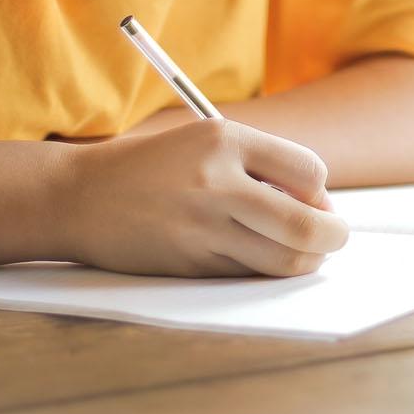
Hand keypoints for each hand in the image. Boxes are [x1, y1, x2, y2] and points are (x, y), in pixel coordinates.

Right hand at [56, 118, 348, 277]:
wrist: (78, 197)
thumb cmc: (153, 167)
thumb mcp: (204, 142)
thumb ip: (261, 165)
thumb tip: (320, 206)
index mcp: (224, 139)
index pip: (309, 171)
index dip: (320, 191)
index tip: (313, 199)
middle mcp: (215, 182)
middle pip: (306, 225)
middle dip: (333, 236)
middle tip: (334, 236)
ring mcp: (202, 227)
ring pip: (284, 259)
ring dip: (306, 260)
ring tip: (303, 252)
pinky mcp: (189, 263)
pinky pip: (249, 274)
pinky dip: (265, 270)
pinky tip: (257, 257)